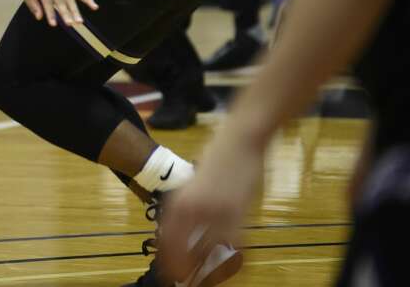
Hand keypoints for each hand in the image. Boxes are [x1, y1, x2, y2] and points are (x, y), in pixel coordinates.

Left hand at [22, 0, 97, 26]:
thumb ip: (33, 5)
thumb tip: (39, 17)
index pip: (47, 2)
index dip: (50, 13)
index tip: (54, 24)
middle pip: (61, 1)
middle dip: (66, 13)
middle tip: (71, 24)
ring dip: (75, 10)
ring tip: (80, 21)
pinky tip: (94, 6)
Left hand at [156, 132, 262, 281]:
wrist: (241, 137)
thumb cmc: (219, 155)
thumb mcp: (196, 181)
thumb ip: (192, 204)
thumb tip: (189, 228)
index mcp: (180, 199)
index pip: (168, 239)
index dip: (170, 260)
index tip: (172, 273)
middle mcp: (194, 207)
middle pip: (185, 250)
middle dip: (188, 270)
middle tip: (190, 282)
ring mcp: (217, 210)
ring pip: (209, 251)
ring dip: (209, 269)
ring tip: (210, 280)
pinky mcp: (239, 210)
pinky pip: (234, 243)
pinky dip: (234, 257)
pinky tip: (235, 265)